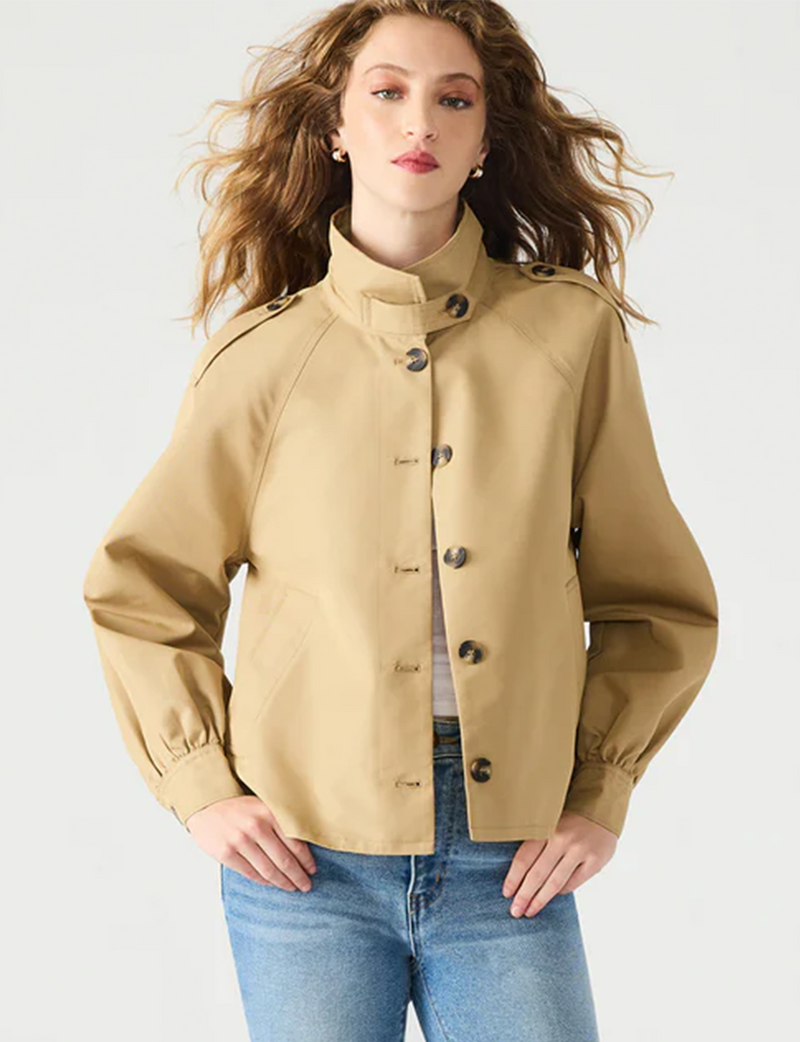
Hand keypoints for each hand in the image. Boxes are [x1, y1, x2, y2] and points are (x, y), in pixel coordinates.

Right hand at [185, 795, 317, 890]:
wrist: (206, 804)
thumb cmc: (238, 807)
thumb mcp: (262, 806)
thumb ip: (279, 821)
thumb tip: (303, 848)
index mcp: (269, 812)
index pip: (295, 842)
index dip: (306, 860)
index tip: (312, 870)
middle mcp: (256, 826)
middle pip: (284, 859)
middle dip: (298, 876)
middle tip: (306, 885)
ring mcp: (240, 840)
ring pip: (268, 870)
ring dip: (283, 882)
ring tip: (292, 888)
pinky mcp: (226, 853)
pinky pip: (251, 873)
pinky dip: (264, 881)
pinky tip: (272, 883)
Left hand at [501, 810, 616, 917]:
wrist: (602, 808)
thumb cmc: (569, 818)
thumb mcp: (550, 821)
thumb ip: (537, 841)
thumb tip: (517, 872)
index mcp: (547, 827)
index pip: (524, 857)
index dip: (513, 878)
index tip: (506, 893)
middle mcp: (562, 839)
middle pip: (538, 873)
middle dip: (524, 895)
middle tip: (515, 911)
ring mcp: (580, 851)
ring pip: (555, 882)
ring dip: (540, 900)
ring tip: (529, 911)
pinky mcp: (595, 861)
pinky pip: (573, 883)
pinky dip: (560, 891)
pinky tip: (552, 896)